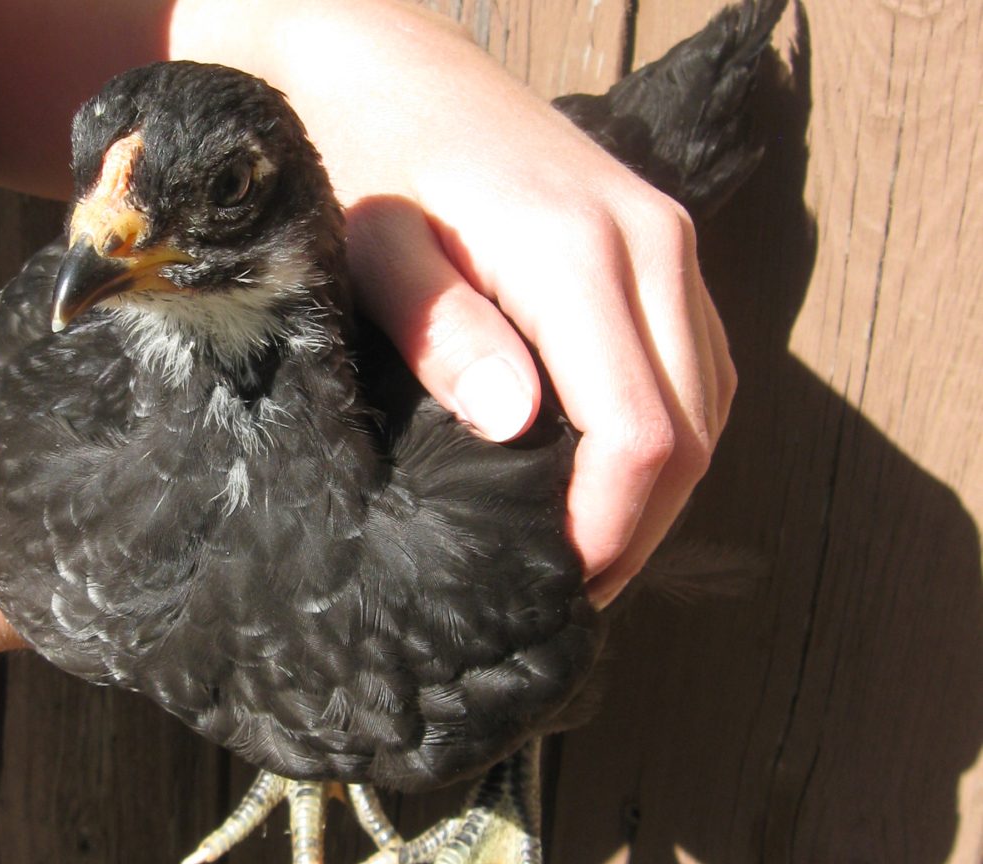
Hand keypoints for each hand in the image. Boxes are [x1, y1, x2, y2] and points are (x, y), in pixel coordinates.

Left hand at [212, 1, 733, 604]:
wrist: (375, 60)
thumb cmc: (360, 163)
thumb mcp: (377, 254)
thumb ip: (445, 336)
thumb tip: (518, 424)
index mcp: (583, 254)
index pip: (642, 435)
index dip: (608, 532)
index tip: (552, 589)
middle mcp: (652, 244)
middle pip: (694, 435)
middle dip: (638, 532)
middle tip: (565, 597)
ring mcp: (668, 242)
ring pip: (710, 407)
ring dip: (661, 495)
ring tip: (585, 554)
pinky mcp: (663, 248)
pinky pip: (699, 368)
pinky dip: (670, 439)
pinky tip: (609, 483)